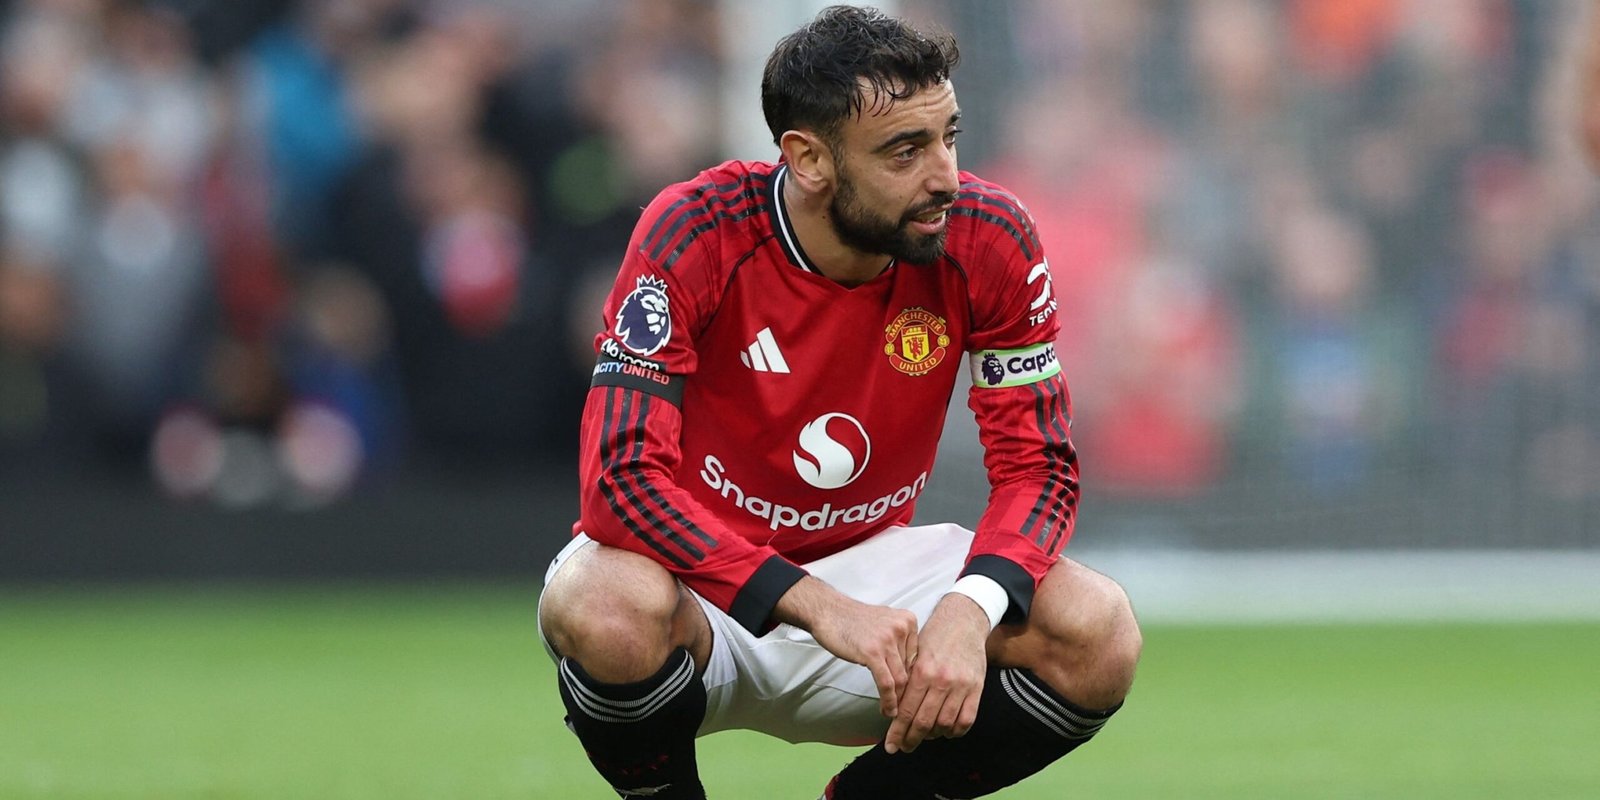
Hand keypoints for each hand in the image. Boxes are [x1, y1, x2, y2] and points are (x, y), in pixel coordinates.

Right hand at [774, 577, 918, 717]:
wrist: (828, 612)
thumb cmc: (852, 620)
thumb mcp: (885, 624)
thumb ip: (899, 642)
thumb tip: (907, 670)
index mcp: (908, 621)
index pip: (918, 658)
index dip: (914, 679)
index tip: (910, 694)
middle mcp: (902, 628)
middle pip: (911, 669)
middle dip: (906, 692)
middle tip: (903, 708)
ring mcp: (888, 640)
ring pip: (901, 679)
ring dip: (898, 700)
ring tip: (893, 711)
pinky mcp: (873, 652)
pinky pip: (887, 683)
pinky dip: (889, 700)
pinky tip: (887, 709)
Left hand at [884, 593, 989, 753]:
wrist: (963, 621)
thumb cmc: (934, 638)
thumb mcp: (914, 655)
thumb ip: (907, 682)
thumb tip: (893, 711)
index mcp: (922, 671)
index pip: (906, 711)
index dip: (897, 732)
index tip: (890, 745)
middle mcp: (941, 680)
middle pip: (923, 722)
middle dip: (910, 739)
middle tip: (903, 747)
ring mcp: (961, 685)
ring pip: (944, 724)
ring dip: (932, 736)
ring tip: (923, 737)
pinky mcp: (977, 688)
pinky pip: (966, 720)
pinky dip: (955, 731)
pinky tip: (946, 731)